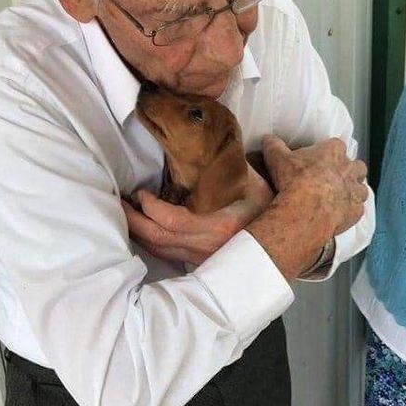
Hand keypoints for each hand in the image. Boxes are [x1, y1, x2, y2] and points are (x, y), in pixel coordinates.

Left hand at [121, 165, 273, 265]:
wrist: (288, 237)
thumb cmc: (268, 203)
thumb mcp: (250, 180)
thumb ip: (226, 167)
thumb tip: (203, 142)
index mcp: (221, 227)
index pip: (174, 223)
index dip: (151, 209)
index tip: (141, 193)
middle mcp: (210, 248)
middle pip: (160, 240)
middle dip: (134, 222)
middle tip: (118, 204)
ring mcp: (204, 260)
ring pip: (160, 251)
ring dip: (138, 233)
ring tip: (124, 213)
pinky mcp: (200, 263)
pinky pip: (168, 255)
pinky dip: (150, 241)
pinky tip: (140, 228)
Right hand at [246, 136, 368, 277]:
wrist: (305, 211)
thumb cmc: (293, 181)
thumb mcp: (277, 158)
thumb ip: (274, 145)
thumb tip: (267, 138)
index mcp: (334, 151)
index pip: (337, 145)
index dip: (328, 153)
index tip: (319, 160)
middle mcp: (350, 168)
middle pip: (357, 166)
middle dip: (348, 171)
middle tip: (332, 179)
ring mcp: (355, 191)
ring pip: (362, 188)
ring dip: (353, 191)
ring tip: (338, 197)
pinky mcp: (356, 211)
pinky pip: (358, 209)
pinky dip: (350, 211)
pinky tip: (338, 214)